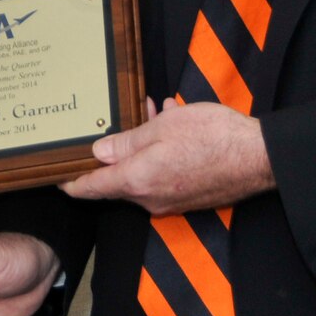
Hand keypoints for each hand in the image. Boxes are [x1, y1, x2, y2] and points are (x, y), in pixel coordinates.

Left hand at [58, 97, 274, 213]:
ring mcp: (172, 201)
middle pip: (117, 179)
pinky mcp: (189, 198)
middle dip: (114, 150)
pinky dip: (161, 154)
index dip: (70, 182)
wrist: (260, 157)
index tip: (55, 175)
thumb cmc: (214, 138)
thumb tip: (100, 153)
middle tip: (114, 122)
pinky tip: (173, 125)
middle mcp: (151, 199)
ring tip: (154, 114)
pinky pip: (163, 176)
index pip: (91, 189)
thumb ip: (127, 142)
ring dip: (141, 146)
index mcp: (138, 182)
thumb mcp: (164, 128)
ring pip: (143, 173)